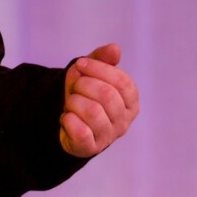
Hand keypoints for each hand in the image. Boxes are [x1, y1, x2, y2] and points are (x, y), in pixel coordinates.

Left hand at [60, 43, 139, 157]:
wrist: (65, 118)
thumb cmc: (83, 93)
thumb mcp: (91, 71)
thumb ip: (102, 59)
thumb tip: (115, 48)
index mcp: (130, 100)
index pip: (123, 82)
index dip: (98, 69)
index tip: (81, 64)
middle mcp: (124, 120)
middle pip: (107, 95)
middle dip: (84, 85)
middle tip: (75, 87)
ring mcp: (108, 136)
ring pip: (93, 111)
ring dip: (74, 102)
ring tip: (72, 103)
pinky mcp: (90, 148)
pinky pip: (80, 131)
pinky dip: (68, 119)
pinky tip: (67, 118)